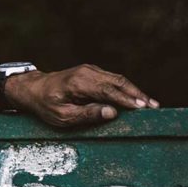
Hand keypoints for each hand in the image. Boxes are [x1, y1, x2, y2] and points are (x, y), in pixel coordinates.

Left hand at [7, 64, 158, 127]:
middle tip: (154, 108)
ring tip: (151, 104)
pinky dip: (126, 88)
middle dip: (137, 95)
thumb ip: (87, 114)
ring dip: (135, 91)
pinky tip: (136, 98)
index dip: (128, 100)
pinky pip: (113, 79)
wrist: (33, 89)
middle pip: (118, 82)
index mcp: (79, 83)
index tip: (143, 109)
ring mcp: (90, 70)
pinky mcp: (92, 72)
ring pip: (118, 79)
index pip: (109, 91)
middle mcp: (87, 73)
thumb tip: (112, 112)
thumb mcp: (62, 116)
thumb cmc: (46, 105)